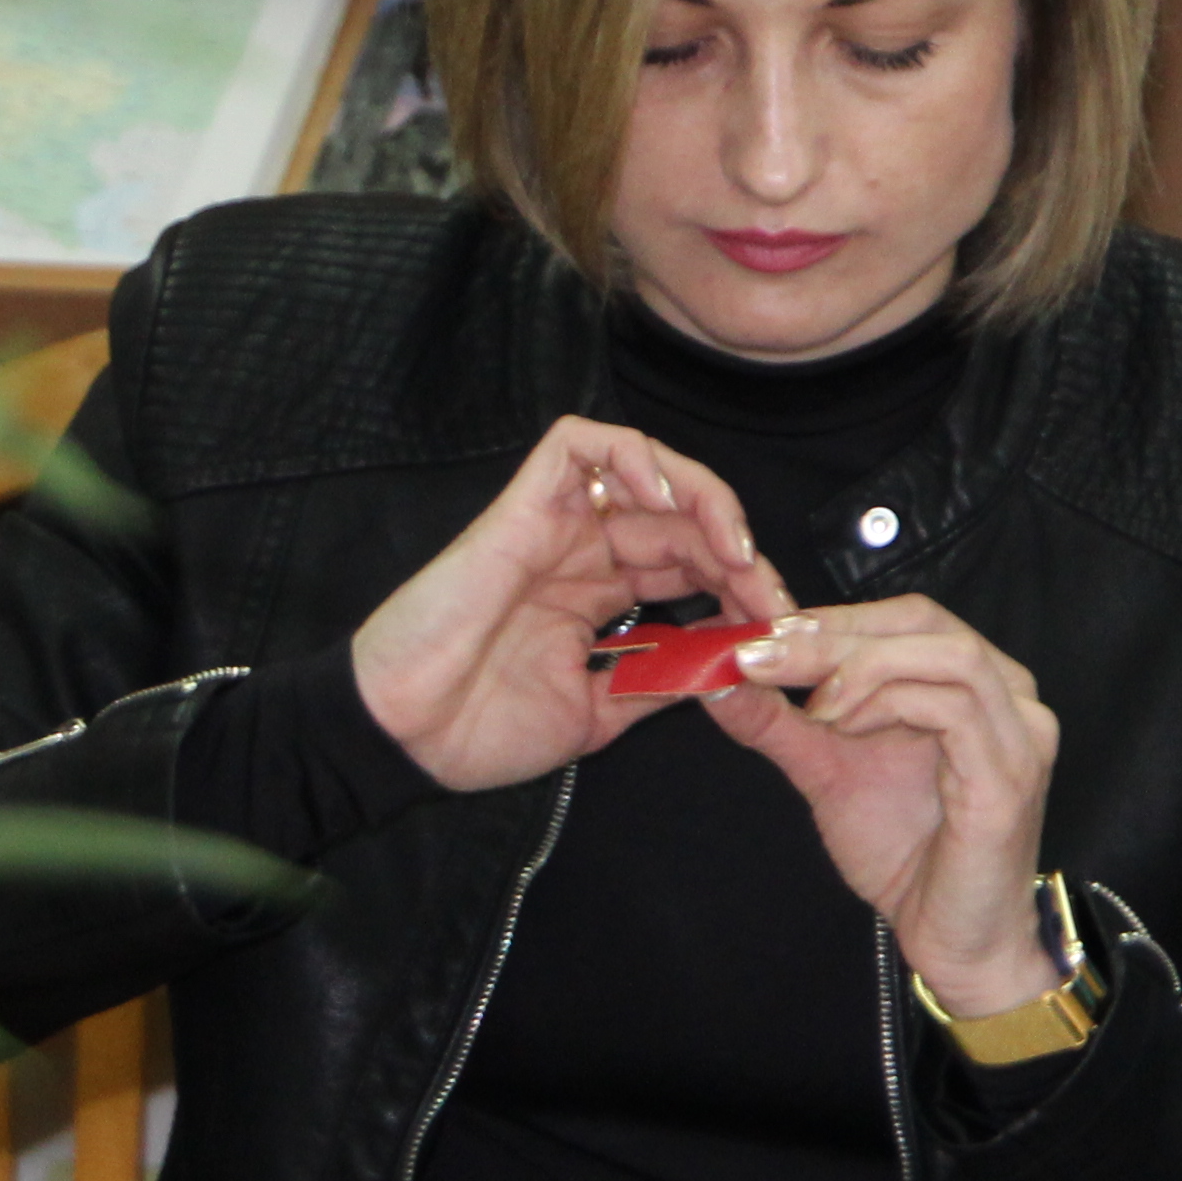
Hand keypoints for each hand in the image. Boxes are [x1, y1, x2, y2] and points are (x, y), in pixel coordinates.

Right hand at [351, 420, 784, 793]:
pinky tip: (667, 501)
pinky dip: (634, 456)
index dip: (744, 586)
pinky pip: (580, 445)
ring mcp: (554, 524)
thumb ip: (662, 682)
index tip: (777, 628)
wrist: (404, 735)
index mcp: (600, 595)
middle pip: (683, 519)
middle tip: (772, 597)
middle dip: (741, 552)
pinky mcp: (522, 504)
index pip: (692, 564)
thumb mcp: (601, 714)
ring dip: (705, 500)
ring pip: (647, 467)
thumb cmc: (482, 728)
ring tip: (735, 551)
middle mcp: (584, 551)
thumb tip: (732, 665)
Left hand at [708, 596, 1063, 1013]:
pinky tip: (845, 729)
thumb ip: (782, 722)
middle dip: (835, 634)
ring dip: (860, 668)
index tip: (762, 636)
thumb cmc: (909, 855)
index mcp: (974, 686)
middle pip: (924, 621)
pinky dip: (889, 705)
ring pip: (944, 654)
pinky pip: (953, 708)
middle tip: (766, 657)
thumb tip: (719, 678)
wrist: (952, 937)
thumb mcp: (830, 770)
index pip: (906, 618)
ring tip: (811, 708)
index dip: (832, 617)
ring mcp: (1019, 733)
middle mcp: (1011, 697)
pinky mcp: (1008, 775)